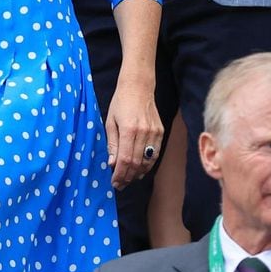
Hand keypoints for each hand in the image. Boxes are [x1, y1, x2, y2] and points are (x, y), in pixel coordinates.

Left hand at [106, 75, 162, 189]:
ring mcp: (154, 133)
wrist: (138, 87)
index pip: (125, 159)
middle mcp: (144, 132)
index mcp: (129, 129)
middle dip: (127, 176)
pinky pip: (155, 154)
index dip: (120, 174)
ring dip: (138, 173)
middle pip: (137, 163)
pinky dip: (147, 164)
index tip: (114, 183)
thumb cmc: (120, 103)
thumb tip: (112, 164)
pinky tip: (140, 169)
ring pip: (148, 161)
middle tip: (120, 184)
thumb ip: (112, 144)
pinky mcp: (160, 132)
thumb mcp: (110, 122)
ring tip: (129, 179)